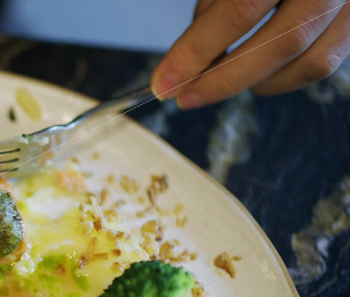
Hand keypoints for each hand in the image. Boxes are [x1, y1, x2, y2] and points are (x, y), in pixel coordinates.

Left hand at [151, 0, 349, 108]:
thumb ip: (216, 5)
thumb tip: (189, 58)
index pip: (241, 9)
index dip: (197, 50)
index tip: (165, 80)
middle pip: (282, 42)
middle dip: (224, 80)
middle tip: (184, 95)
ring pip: (309, 62)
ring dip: (256, 83)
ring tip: (216, 83)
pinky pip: (323, 63)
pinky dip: (283, 77)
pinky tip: (253, 75)